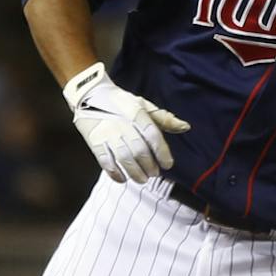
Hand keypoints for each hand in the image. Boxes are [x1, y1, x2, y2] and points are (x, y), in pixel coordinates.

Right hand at [63, 62, 190, 182]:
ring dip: (135, 172)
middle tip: (155, 173)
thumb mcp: (143, 105)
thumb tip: (185, 127)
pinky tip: (123, 179)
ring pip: (123, 157)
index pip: (152, 134)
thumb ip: (163, 118)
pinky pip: (105, 161)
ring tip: (143, 179)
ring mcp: (107, 133)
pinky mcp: (95, 141)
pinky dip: (115, 173)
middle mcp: (122, 123)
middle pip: (139, 149)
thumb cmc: (121, 103)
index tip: (168, 164)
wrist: (89, 96)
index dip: (162, 152)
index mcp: (136, 113)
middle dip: (149, 165)